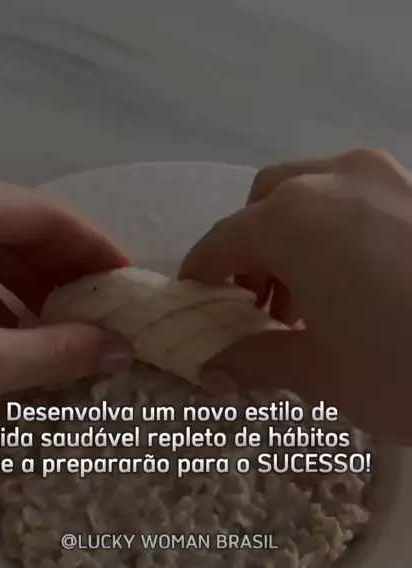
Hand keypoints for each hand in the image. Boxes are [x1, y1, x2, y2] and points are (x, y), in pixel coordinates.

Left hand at [0, 168, 131, 414]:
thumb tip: (120, 352)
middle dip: (59, 273)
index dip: (94, 250)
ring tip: (60, 329)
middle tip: (101, 313)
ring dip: (22, 286)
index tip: (129, 284)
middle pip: (12, 226)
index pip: (44, 214)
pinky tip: (4, 332)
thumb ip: (53, 353)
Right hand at [180, 148, 411, 443]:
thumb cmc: (404, 369)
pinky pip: (360, 199)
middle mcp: (335, 180)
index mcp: (293, 219)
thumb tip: (212, 372)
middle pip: (266, 201)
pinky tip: (358, 284)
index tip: (193, 306)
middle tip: (259, 308)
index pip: (222, 242)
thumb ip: (258, 362)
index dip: (200, 276)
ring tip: (310, 303)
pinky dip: (338, 231)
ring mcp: (388, 177)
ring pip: (315, 193)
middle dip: (251, 250)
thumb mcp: (323, 374)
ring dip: (295, 239)